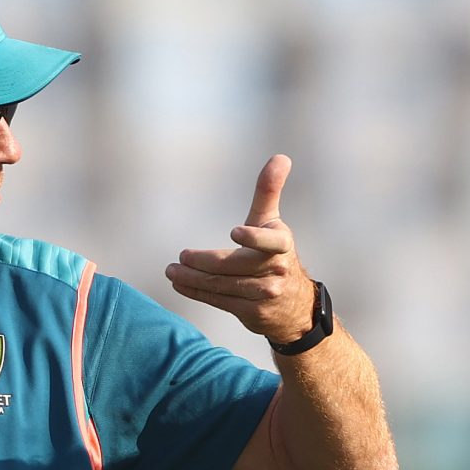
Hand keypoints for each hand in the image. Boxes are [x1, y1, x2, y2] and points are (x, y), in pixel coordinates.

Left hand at [165, 154, 319, 346]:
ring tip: (173, 271)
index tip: (235, 233)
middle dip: (204, 262)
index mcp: (281, 244)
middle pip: (233, 265)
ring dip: (194, 279)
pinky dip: (198, 292)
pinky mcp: (253, 312)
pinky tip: (182, 284)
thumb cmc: (276, 256)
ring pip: (223, 285)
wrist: (296, 307)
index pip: (270, 241)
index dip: (253, 237)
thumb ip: (269, 192)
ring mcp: (265, 293)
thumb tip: (280, 157)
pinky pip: (221, 300)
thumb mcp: (273, 224)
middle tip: (182, 256)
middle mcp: (276, 269)